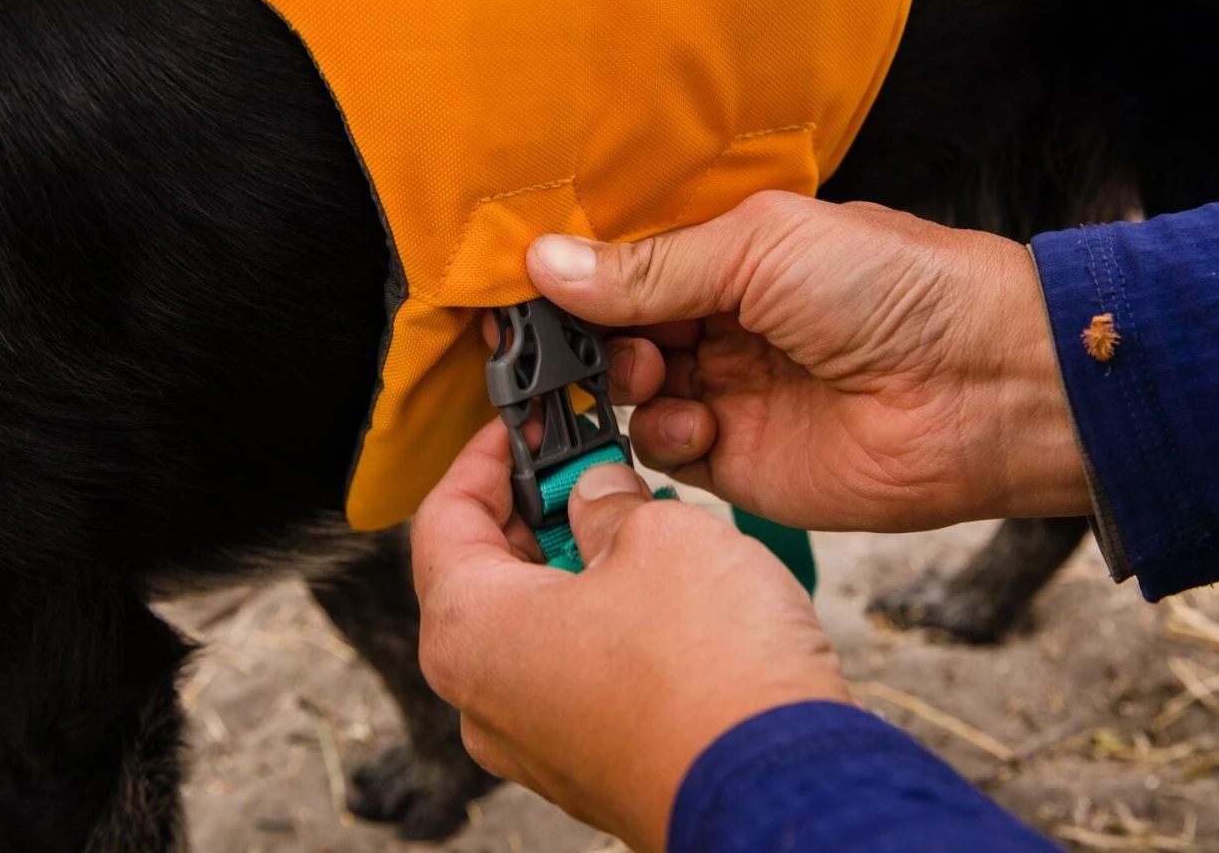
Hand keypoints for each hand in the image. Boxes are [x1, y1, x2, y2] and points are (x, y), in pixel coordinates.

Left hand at [412, 418, 851, 852]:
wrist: (777, 789)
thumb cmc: (709, 672)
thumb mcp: (658, 534)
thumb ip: (607, 503)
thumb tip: (597, 497)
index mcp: (468, 631)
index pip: (442, 517)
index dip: (485, 456)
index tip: (523, 429)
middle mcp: (483, 698)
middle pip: (482, 575)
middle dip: (535, 510)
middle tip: (589, 468)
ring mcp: (533, 742)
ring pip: (531, 628)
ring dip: (573, 567)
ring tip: (636, 524)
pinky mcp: (587, 766)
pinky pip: (572, 676)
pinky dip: (599, 625)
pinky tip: (659, 594)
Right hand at [526, 191, 1090, 530]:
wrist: (981, 386)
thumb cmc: (893, 288)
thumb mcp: (761, 249)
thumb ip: (651, 266)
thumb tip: (544, 259)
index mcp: (727, 258)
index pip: (624, 268)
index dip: (576, 280)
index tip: (526, 289)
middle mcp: (719, 326)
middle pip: (614, 334)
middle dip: (589, 338)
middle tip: (584, 342)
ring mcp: (726, 393)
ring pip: (628, 394)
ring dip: (621, 385)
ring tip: (651, 373)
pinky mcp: (737, 462)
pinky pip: (663, 452)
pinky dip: (661, 437)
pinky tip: (698, 421)